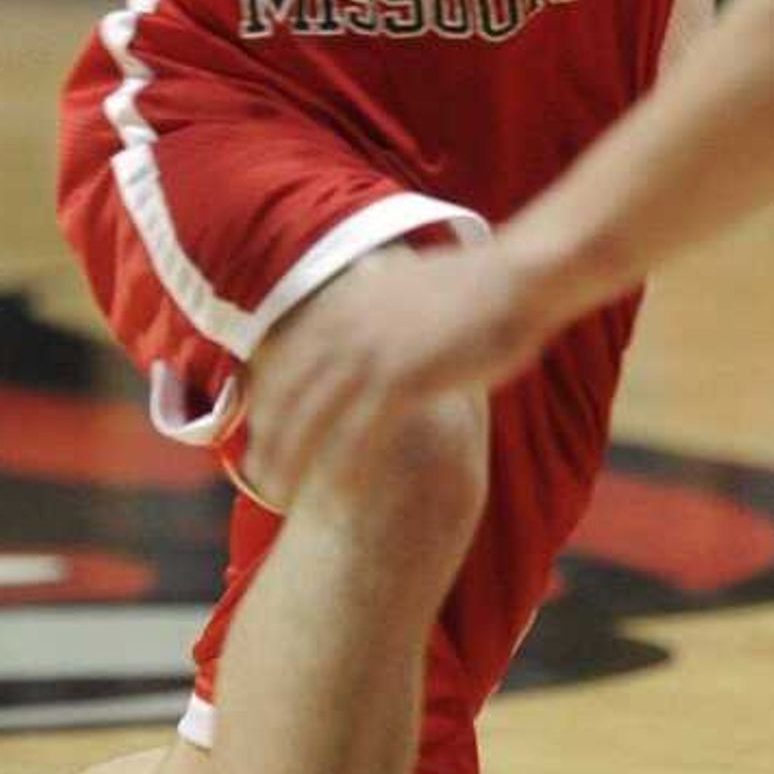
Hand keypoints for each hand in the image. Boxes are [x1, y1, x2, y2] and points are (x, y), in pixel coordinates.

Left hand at [245, 238, 553, 503]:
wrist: (517, 277)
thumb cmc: (474, 283)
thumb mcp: (405, 280)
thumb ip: (376, 302)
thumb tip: (367, 306)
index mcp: (343, 303)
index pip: (284, 358)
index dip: (265, 401)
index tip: (260, 431)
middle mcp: (346, 327)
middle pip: (287, 393)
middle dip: (267, 437)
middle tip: (255, 473)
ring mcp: (372, 353)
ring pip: (312, 419)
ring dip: (291, 459)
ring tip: (277, 493)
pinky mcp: (403, 379)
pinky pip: (359, 435)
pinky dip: (342, 467)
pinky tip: (334, 495)